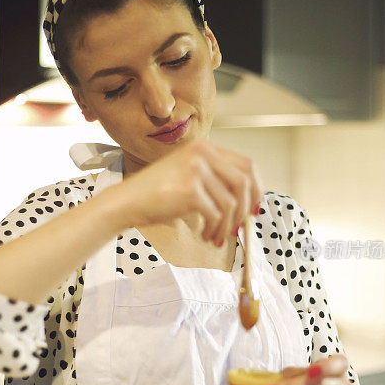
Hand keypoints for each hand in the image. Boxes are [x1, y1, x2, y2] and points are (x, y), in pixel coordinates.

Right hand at [120, 138, 262, 244]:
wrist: (128, 201)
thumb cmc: (157, 194)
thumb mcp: (190, 175)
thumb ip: (216, 180)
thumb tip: (249, 203)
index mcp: (205, 147)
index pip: (247, 165)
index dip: (256, 189)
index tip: (254, 209)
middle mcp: (203, 153)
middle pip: (245, 183)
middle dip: (245, 210)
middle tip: (237, 228)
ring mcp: (197, 169)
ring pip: (232, 203)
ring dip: (227, 226)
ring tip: (216, 237)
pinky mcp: (191, 189)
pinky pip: (217, 215)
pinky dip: (214, 230)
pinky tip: (205, 236)